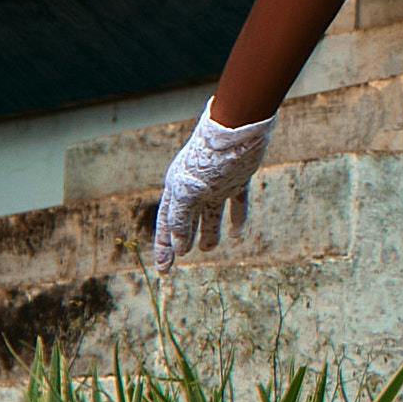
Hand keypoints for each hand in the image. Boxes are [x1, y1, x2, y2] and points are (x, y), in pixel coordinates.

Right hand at [146, 103, 272, 271]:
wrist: (236, 131)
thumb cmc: (206, 160)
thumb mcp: (187, 192)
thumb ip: (180, 219)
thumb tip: (179, 247)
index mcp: (177, 189)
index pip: (167, 224)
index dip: (164, 248)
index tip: (164, 270)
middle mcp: (195, 188)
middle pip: (185, 221)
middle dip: (181, 242)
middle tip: (178, 263)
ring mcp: (216, 184)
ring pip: (210, 213)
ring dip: (209, 231)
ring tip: (209, 247)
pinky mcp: (237, 179)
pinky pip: (237, 202)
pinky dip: (237, 217)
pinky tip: (238, 233)